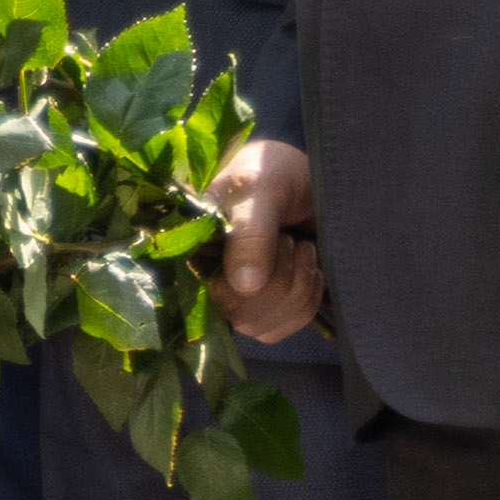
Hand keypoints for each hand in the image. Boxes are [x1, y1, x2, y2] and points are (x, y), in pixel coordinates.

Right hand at [213, 138, 324, 342]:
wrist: (305, 176)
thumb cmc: (271, 171)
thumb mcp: (261, 190)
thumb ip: (251, 233)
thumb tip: (245, 288)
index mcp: (191, 249)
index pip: (203, 297)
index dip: (243, 287)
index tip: (277, 243)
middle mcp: (207, 278)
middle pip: (239, 316)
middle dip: (279, 280)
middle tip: (288, 238)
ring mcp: (237, 297)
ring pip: (263, 328)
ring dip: (297, 289)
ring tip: (300, 248)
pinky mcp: (266, 308)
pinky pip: (284, 327)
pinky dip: (307, 300)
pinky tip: (309, 269)